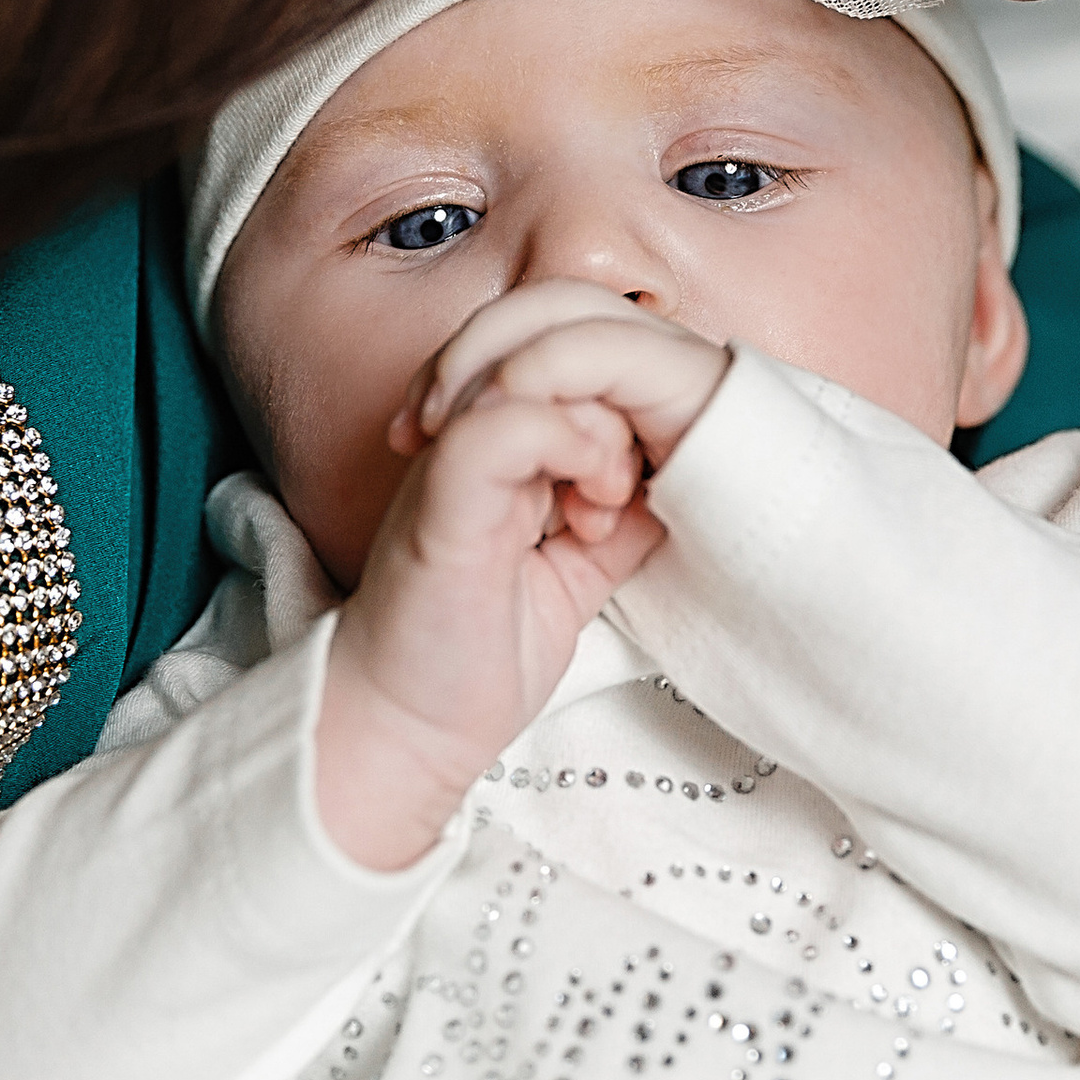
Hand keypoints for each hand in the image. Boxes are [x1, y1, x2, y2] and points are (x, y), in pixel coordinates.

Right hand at [317, 283, 732, 869]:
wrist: (401, 733)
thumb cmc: (472, 661)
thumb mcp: (574, 578)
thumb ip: (617, 523)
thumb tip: (678, 482)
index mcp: (498, 453)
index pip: (570, 364)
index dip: (621, 407)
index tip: (630, 494)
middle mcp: (469, 441)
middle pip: (555, 345)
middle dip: (614, 408)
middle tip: (619, 496)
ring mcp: (451, 463)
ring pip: (535, 370)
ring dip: (598, 433)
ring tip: (601, 508)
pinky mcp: (443, 500)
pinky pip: (505, 425)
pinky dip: (566, 448)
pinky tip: (583, 512)